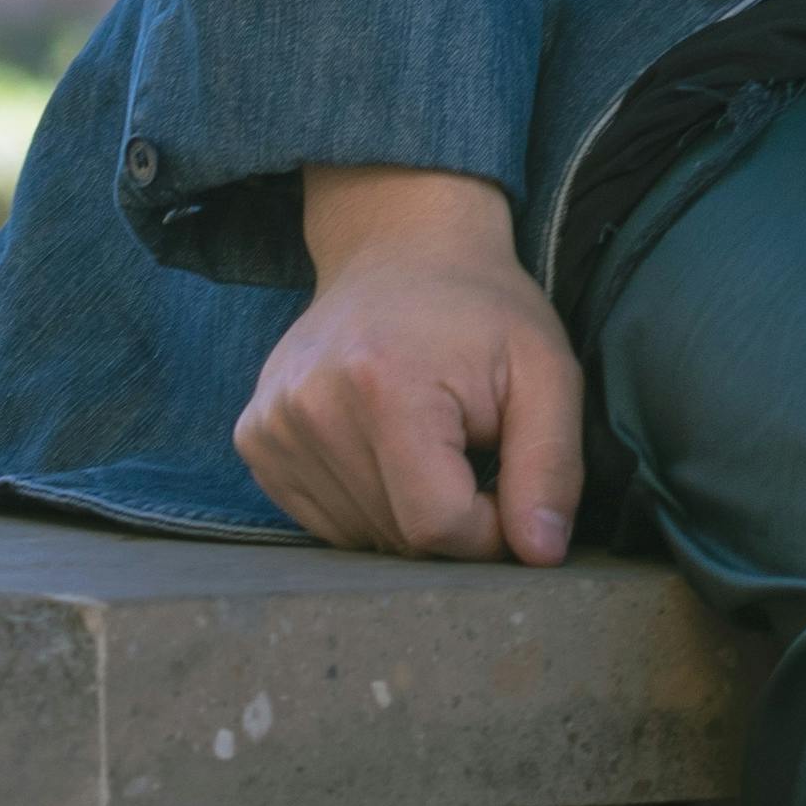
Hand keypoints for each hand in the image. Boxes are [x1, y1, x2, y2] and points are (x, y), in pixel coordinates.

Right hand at [230, 165, 582, 563]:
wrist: (399, 250)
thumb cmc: (482, 313)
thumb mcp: (547, 373)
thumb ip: (551, 466)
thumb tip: (540, 555)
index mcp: (385, 386)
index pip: (437, 526)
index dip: (489, 528)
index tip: (506, 484)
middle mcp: (311, 407)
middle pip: (396, 537)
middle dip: (451, 522)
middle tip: (470, 457)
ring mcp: (271, 424)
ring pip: (359, 537)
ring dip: (407, 515)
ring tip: (427, 445)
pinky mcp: (255, 438)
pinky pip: (323, 522)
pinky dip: (367, 506)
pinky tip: (384, 449)